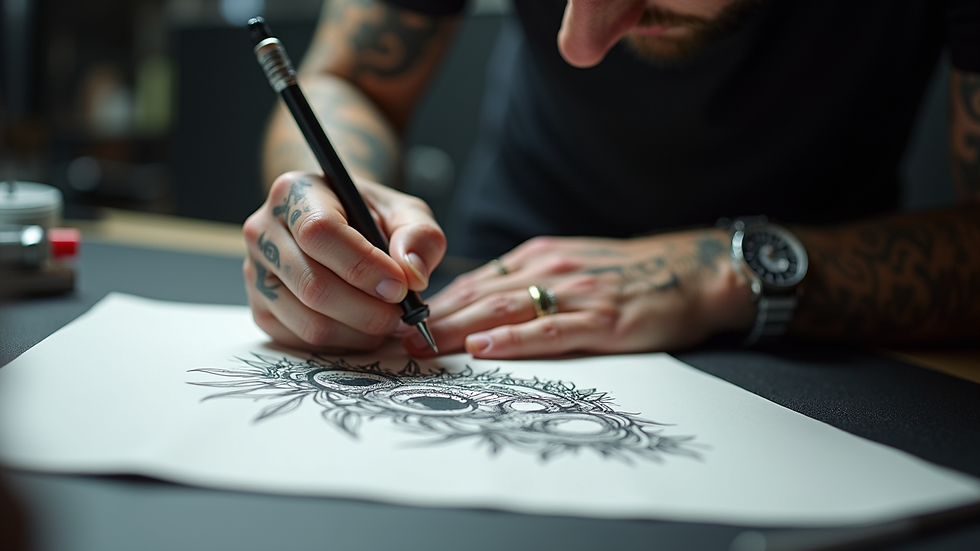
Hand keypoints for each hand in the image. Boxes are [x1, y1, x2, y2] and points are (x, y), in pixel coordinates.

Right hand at [243, 171, 445, 351]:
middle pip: (313, 286)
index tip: (401, 286)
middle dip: (369, 310)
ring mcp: (256, 273)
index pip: (319, 233)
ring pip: (309, 323)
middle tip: (403, 314)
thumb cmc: (370, 216)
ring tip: (388, 321)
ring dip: (360, 332)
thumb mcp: (404, 211)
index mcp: (294, 193)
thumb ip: (419, 235)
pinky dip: (343, 344)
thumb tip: (411, 274)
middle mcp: (263, 231)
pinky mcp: (261, 310)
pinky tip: (363, 327)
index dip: (364, 266)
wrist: (340, 225)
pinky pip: (303, 342)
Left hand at [404, 230, 754, 357]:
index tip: (398, 320)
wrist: (691, 270)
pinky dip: (515, 339)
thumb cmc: (627, 274)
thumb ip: (526, 284)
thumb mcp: (569, 266)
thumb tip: (476, 310)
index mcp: (537, 257)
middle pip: (478, 295)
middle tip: (393, 338)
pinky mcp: (603, 319)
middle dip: (432, 318)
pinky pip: (551, 329)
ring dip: (457, 329)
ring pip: (504, 310)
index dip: (432, 302)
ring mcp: (575, 293)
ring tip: (422, 345)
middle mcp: (549, 269)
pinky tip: (486, 348)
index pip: (474, 282)